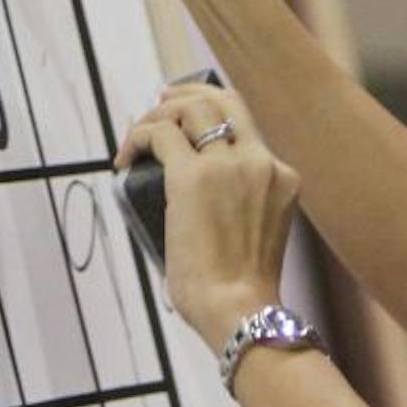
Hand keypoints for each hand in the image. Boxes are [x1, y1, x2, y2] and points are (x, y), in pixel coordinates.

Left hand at [115, 84, 299, 348]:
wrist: (241, 312)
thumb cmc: (243, 292)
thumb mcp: (259, 233)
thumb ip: (243, 209)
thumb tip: (196, 211)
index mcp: (282, 177)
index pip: (246, 127)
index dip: (213, 115)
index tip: (187, 122)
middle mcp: (260, 162)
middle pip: (224, 101)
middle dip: (189, 95)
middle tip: (161, 104)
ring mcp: (228, 166)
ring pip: (192, 108)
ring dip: (160, 113)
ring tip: (138, 134)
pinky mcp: (191, 178)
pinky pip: (161, 136)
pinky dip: (139, 137)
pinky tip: (124, 158)